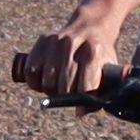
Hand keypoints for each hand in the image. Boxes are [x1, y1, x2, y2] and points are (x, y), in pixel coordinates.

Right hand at [12, 11, 128, 100]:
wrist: (90, 27)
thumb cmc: (99, 55)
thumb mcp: (108, 71)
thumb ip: (99, 93)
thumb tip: (79, 113)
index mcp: (94, 52)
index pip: (83, 87)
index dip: (81, 101)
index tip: (80, 105)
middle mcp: (73, 44)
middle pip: (63, 87)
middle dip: (65, 97)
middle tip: (68, 95)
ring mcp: (56, 41)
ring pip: (47, 82)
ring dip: (51, 91)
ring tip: (57, 87)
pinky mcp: (43, 40)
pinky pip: (31, 72)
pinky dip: (35, 83)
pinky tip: (43, 82)